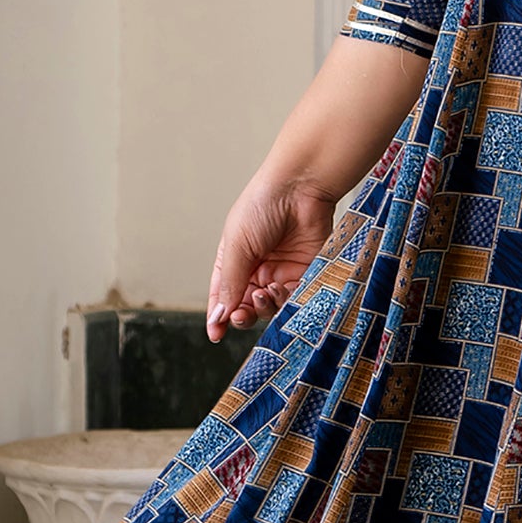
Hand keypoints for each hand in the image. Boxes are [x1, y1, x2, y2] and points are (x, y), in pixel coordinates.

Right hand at [207, 176, 337, 341]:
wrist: (301, 187)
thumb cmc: (262, 206)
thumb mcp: (237, 245)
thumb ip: (229, 282)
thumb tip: (219, 316)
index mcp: (234, 260)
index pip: (223, 295)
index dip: (218, 316)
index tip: (215, 335)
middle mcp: (258, 269)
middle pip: (247, 306)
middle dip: (243, 315)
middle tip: (242, 315)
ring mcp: (282, 272)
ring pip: (271, 307)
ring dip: (265, 307)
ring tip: (264, 293)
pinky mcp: (306, 272)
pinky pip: (296, 298)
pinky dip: (287, 302)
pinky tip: (281, 291)